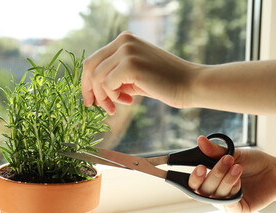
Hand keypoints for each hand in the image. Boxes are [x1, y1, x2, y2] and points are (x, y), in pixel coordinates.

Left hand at [81, 31, 195, 114]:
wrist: (190, 84)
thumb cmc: (163, 82)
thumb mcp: (133, 74)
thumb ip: (114, 75)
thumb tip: (91, 89)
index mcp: (123, 40)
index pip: (93, 60)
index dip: (87, 82)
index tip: (90, 99)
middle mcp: (123, 41)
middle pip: (89, 67)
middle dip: (89, 90)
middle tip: (96, 106)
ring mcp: (127, 51)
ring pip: (97, 78)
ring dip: (104, 97)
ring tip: (116, 106)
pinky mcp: (131, 65)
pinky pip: (108, 85)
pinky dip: (114, 97)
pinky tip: (129, 100)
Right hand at [189, 136, 275, 212]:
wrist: (275, 171)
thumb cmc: (252, 163)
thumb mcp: (232, 153)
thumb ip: (215, 151)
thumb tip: (200, 140)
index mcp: (208, 180)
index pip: (193, 184)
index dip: (193, 178)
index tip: (199, 167)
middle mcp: (213, 193)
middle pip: (203, 190)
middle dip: (214, 174)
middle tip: (226, 160)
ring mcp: (225, 203)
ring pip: (216, 196)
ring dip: (226, 180)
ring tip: (238, 167)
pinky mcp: (237, 211)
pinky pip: (229, 205)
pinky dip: (232, 191)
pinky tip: (239, 181)